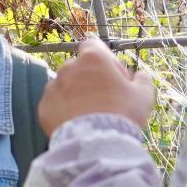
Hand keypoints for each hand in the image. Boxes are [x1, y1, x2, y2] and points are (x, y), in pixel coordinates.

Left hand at [40, 38, 154, 135]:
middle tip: (104, 98)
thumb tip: (140, 75)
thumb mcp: (143, 94)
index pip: (93, 45)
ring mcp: (53, 87)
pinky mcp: (43, 106)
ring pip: (65, 86)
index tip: (113, 75)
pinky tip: (77, 122)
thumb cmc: (122, 113)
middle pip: (78, 67)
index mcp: (92, 58)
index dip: (104, 59)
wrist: (96, 141)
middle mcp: (68, 67)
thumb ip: (142, 79)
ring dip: (75, 94)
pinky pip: (55, 104)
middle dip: (89, 78)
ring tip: (90, 114)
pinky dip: (64, 110)